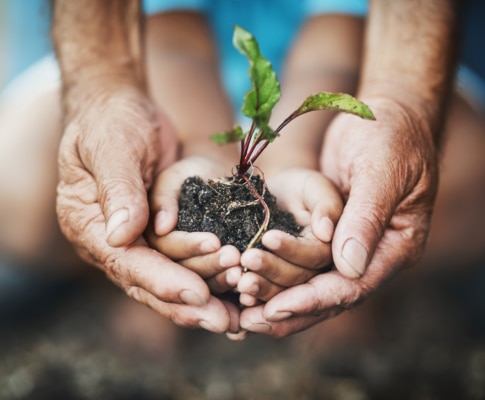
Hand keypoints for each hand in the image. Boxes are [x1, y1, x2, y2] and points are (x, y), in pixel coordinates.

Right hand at [56, 86, 236, 332]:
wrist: (121, 109)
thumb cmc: (112, 121)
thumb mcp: (112, 147)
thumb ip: (118, 189)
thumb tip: (121, 236)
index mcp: (88, 225)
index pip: (126, 262)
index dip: (163, 281)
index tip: (198, 295)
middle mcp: (110, 242)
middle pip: (149, 283)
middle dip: (188, 303)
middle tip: (227, 322)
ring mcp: (135, 240)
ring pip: (170, 278)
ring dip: (205, 295)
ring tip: (239, 312)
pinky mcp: (158, 235)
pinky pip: (184, 263)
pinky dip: (208, 279)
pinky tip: (235, 295)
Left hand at [239, 97, 438, 336]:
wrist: (385, 114)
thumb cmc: (390, 135)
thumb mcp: (381, 171)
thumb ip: (366, 217)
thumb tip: (348, 268)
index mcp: (396, 246)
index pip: (353, 286)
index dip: (313, 300)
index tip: (275, 309)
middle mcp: (374, 255)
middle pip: (330, 296)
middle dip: (289, 308)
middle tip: (247, 322)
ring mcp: (351, 246)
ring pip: (313, 284)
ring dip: (278, 296)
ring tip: (241, 311)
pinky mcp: (330, 235)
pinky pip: (303, 263)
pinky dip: (278, 275)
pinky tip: (248, 285)